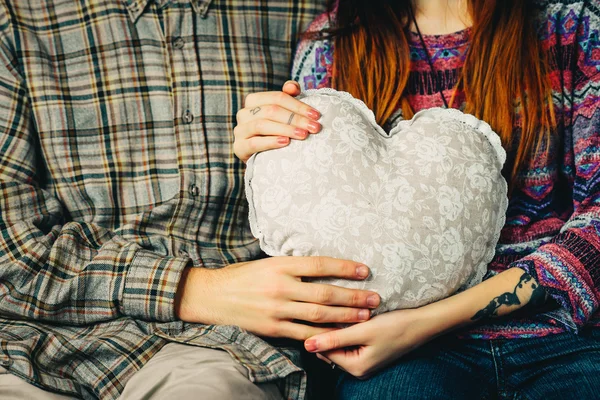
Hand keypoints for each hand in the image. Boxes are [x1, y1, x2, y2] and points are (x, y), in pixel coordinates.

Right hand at [175, 256, 380, 340]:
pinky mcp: (272, 328)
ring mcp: (277, 309)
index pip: (320, 265)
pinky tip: (339, 333)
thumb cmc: (240, 277)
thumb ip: (292, 266)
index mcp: (280, 265)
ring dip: (345, 316)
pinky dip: (323, 333)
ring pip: (318, 314)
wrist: (211, 296)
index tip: (365, 270)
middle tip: (375, 298)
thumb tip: (322, 266)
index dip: (344, 267)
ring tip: (365, 316)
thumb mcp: (266, 262)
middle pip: (325, 292)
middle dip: (353, 297)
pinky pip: (304, 332)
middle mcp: (280, 287)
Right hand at [234, 81, 321, 162]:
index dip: (298, 105)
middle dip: (296, 119)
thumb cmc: (275, 132)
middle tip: (314, 127)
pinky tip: (286, 143)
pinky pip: (254, 143)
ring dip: (286, 129)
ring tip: (303, 135)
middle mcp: (244, 113)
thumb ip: (288, 97)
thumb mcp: (283, 113)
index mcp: (254, 100)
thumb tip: (292, 87)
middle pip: (271, 111)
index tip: (316, 115)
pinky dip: (271, 142)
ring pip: (262, 125)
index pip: (278, 98)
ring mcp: (240, 130)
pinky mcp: (239, 147)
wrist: (261, 157)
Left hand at [304, 308, 437, 378]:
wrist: (422, 323)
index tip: (308, 313)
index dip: (315, 333)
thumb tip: (306, 345)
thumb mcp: (363, 331)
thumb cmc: (396, 326)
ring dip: (334, 328)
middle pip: (330, 348)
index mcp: (355, 367)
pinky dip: (344, 328)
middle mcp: (358, 368)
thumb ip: (335, 338)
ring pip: (338, 343)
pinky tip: (342, 314)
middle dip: (324, 331)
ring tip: (326, 309)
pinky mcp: (367, 350)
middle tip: (315, 308)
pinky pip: (348, 340)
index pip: (324, 351)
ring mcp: (363, 360)